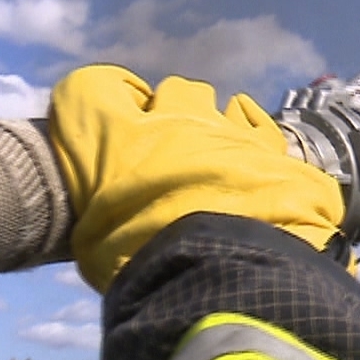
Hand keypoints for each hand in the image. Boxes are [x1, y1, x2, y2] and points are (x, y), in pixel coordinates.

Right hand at [49, 65, 344, 291]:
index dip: (101, 97)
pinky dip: (247, 117)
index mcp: (116, 139)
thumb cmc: (145, 262)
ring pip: (212, 100)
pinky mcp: (269, 150)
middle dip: (167, 110)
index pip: (90, 88)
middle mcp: (173, 121)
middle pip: (170, 91)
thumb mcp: (94, 247)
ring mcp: (226, 131)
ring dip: (205, 116)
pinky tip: (244, 121)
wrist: (229, 271)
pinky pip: (256, 117)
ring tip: (206, 143)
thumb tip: (105, 218)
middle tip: (165, 146)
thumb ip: (98, 213)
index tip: (107, 118)